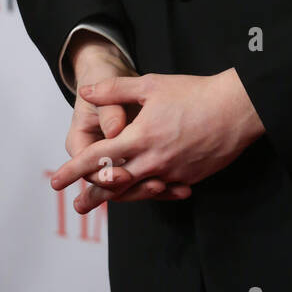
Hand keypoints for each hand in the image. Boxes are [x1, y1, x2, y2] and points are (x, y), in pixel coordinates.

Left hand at [51, 69, 265, 208]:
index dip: (73, 170)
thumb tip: (86, 92)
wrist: (236, 109)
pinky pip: (164, 189)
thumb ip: (114, 90)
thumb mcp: (150, 85)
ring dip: (120, 197)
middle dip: (93, 195)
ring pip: (139, 191)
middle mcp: (153, 161)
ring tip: (108, 202)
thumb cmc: (194, 92)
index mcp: (140, 137)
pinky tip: (147, 191)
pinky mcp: (189, 178)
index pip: (97, 158)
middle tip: (77, 206)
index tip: (55, 181)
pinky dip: (152, 191)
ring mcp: (172, 173)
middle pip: (114, 184)